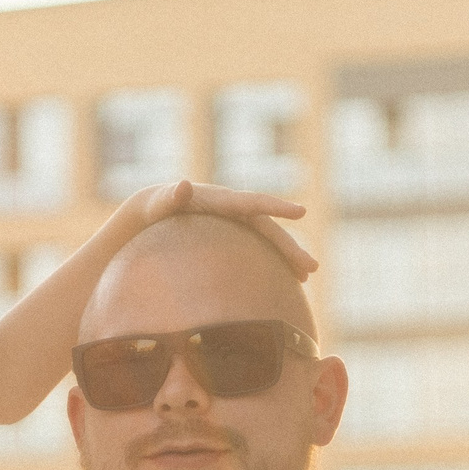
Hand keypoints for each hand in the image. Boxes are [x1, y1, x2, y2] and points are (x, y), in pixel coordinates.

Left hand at [126, 180, 317, 277]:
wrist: (157, 210)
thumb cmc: (156, 208)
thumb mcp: (160, 203)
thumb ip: (170, 198)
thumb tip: (181, 186)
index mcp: (223, 200)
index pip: (254, 204)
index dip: (277, 208)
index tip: (302, 212)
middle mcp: (236, 210)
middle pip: (269, 229)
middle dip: (291, 247)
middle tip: (312, 268)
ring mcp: (237, 225)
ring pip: (268, 241)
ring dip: (288, 257)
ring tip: (306, 277)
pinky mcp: (235, 238)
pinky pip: (259, 250)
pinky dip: (273, 263)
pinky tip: (285, 283)